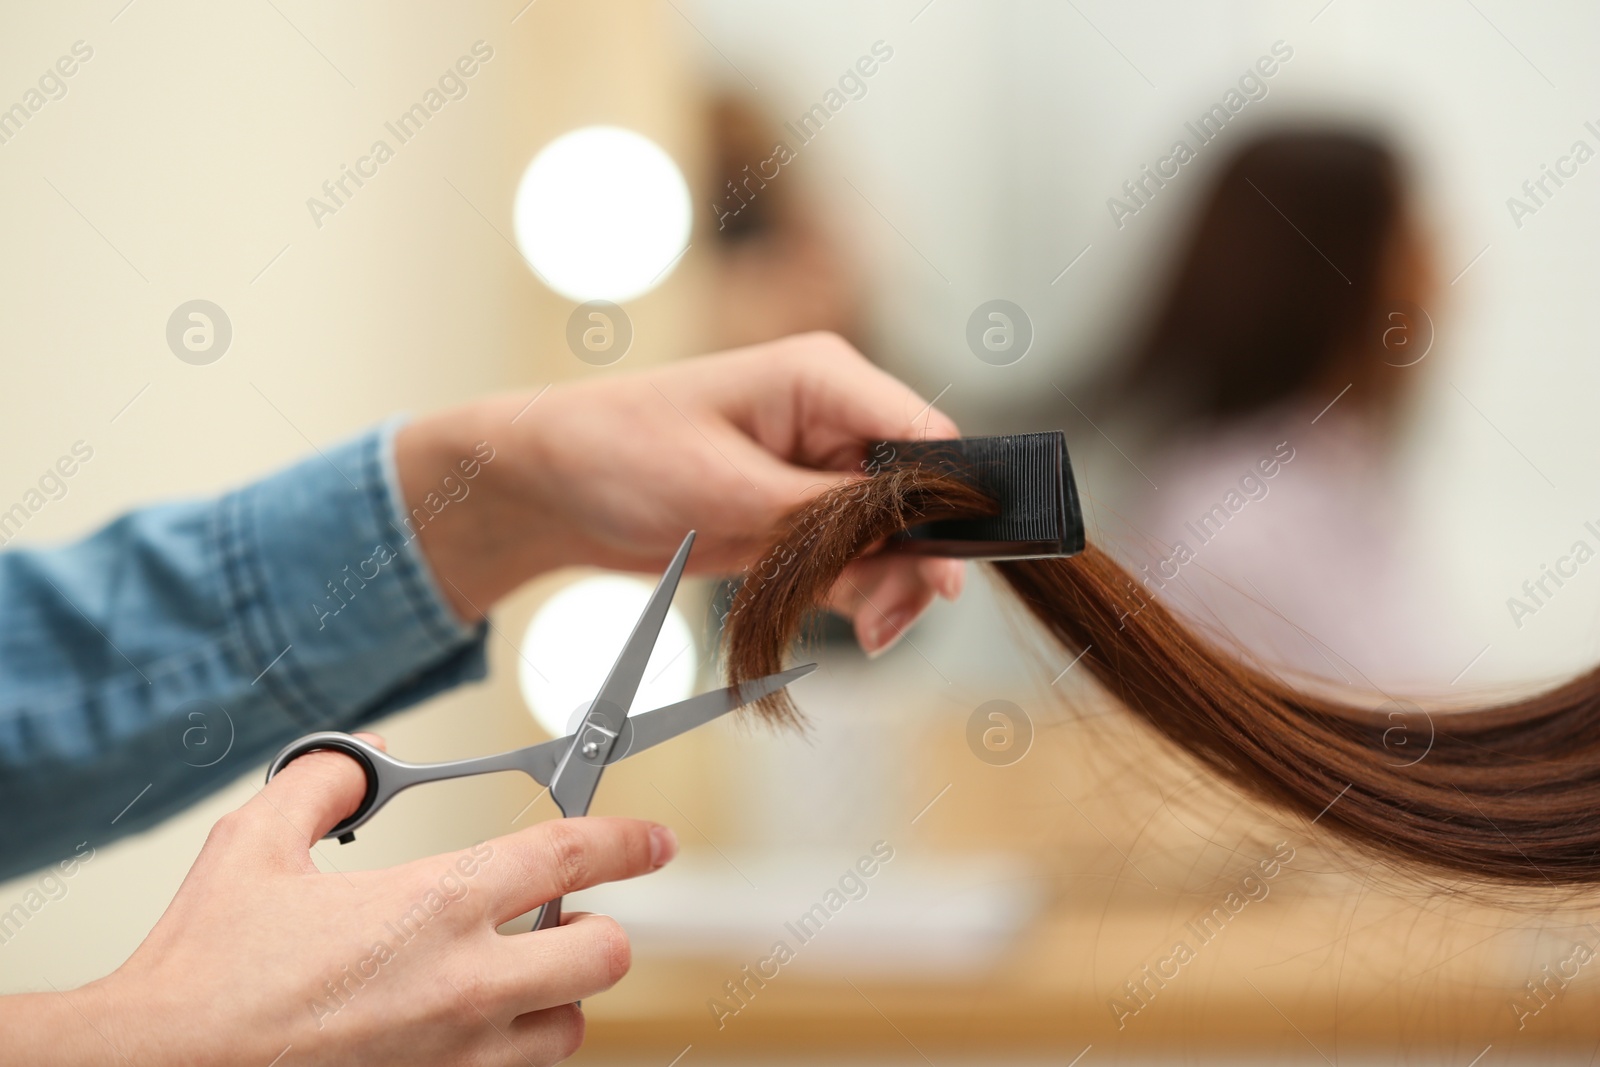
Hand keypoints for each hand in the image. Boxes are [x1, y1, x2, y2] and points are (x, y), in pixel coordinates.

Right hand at [0, 735, 676, 1065]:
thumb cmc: (202, 975)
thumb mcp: (254, 844)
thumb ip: (321, 785)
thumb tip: (360, 761)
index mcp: (434, 906)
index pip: (570, 857)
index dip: (627, 841)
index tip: (653, 840)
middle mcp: (464, 984)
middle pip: (605, 956)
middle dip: (600, 931)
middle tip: (568, 921)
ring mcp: (456, 1055)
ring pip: (567, 1030)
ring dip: (556, 1000)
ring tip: (515, 981)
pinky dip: (510, 1053)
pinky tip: (469, 1032)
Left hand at [398, 332, 963, 656]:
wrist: (548, 489)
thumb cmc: (619, 454)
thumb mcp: (726, 488)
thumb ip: (828, 520)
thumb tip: (920, 551)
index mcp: (824, 378)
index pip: (928, 436)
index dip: (953, 505)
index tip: (952, 572)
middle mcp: (834, 419)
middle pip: (920, 497)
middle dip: (915, 562)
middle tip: (889, 622)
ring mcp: (819, 470)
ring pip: (894, 538)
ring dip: (888, 588)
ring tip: (868, 631)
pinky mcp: (800, 516)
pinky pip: (856, 560)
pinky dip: (857, 595)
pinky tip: (851, 624)